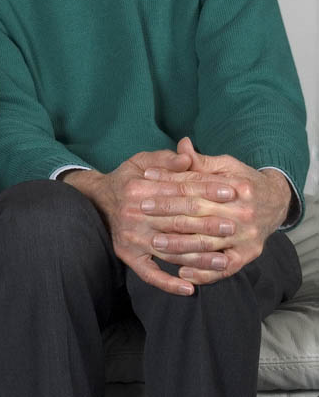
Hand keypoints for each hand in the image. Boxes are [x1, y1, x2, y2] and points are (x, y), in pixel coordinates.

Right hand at [62, 148, 236, 295]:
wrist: (95, 200)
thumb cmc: (126, 180)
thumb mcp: (140, 161)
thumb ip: (164, 159)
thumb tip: (187, 156)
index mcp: (139, 188)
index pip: (180, 190)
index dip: (207, 189)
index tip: (232, 191)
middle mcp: (134, 214)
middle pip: (179, 221)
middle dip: (209, 224)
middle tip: (235, 226)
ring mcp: (131, 238)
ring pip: (170, 250)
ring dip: (198, 258)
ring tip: (224, 260)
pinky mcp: (127, 255)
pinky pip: (149, 274)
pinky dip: (168, 283)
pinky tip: (190, 289)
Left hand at [141, 137, 290, 283]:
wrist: (276, 203)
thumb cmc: (243, 182)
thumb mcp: (226, 166)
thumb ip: (201, 161)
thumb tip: (181, 145)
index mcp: (238, 187)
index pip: (197, 185)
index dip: (169, 182)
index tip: (145, 179)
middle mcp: (244, 213)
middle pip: (199, 213)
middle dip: (168, 212)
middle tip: (142, 211)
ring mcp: (247, 236)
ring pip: (208, 243)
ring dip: (180, 245)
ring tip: (156, 243)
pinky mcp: (248, 255)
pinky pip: (224, 267)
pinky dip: (203, 273)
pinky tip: (182, 273)